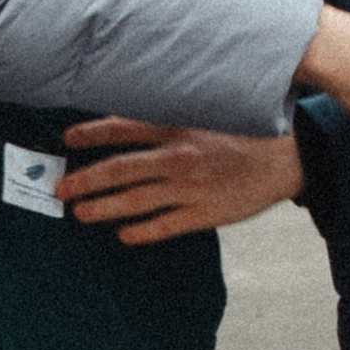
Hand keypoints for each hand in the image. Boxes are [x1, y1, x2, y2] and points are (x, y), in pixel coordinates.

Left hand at [58, 119, 303, 245]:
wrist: (289, 157)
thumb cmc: (244, 134)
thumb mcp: (206, 114)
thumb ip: (171, 119)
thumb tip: (131, 122)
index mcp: (178, 126)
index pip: (123, 128)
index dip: (92, 133)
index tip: (67, 138)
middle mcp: (180, 156)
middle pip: (120, 169)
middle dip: (85, 179)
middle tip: (60, 188)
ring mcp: (192, 188)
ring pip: (137, 200)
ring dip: (104, 207)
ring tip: (80, 213)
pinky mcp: (207, 213)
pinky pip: (167, 225)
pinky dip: (143, 231)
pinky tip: (124, 235)